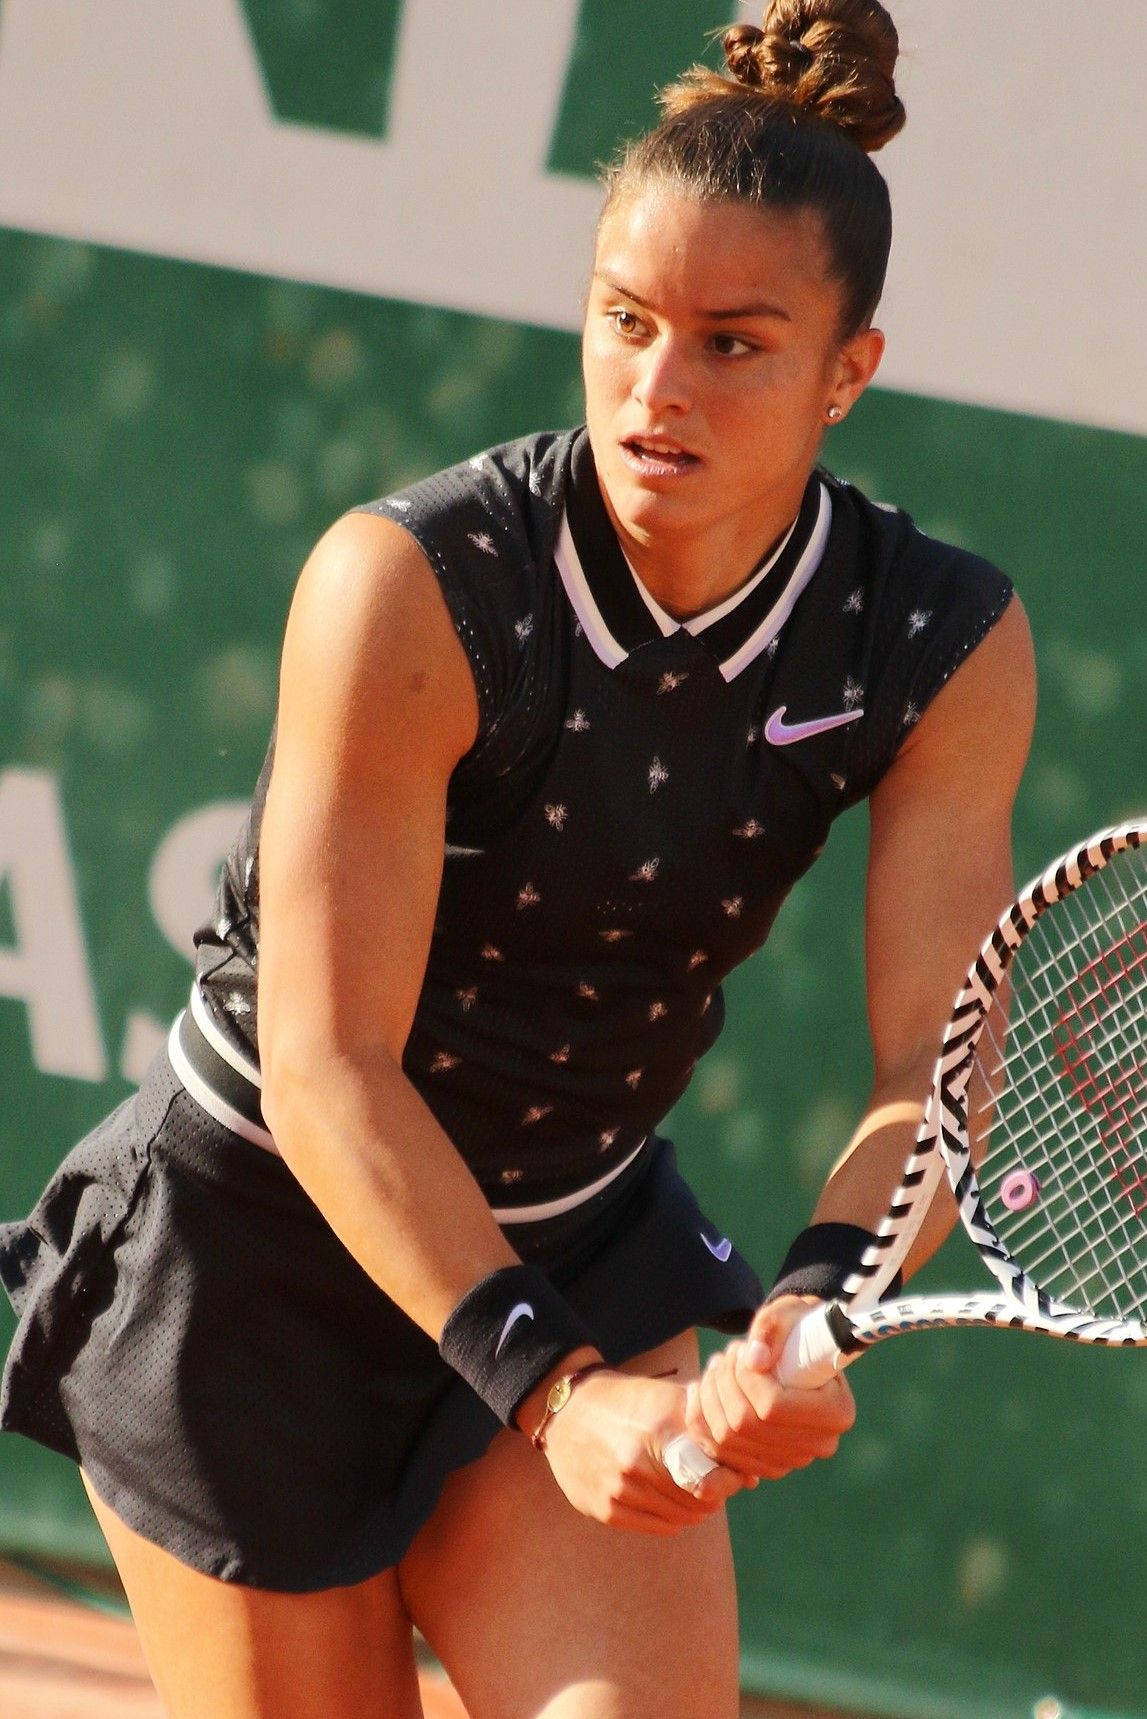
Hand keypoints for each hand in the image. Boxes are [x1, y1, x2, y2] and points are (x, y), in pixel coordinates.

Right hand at [536, 1367, 747, 1533]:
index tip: (733, 1473)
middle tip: (715, 1482)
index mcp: (659, 1428)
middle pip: (700, 1500)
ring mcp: (620, 1488)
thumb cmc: (627, 1402)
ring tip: (693, 1490)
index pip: (714, 1475)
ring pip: (682, 1517)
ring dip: (695, 1507)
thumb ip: (708, 1430)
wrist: (566, 1411)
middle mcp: (638, 1461)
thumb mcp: (666, 1399)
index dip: (730, 1480)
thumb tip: (753, 1476)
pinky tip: (671, 1500)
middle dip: (716, 1494)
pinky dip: (673, 1518)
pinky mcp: (606, 1509)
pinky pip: (658, 1526)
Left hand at [683, 1297, 854, 1480]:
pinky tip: (702, 1391)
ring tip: (716, 1367)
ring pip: (728, 1440)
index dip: (746, 1378)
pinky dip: (702, 1421)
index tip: (742, 1352)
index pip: (774, 1407)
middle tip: (725, 1356)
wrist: (806, 1349)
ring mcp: (793, 1458)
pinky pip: (720, 1452)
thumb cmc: (800, 1328)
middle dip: (723, 1385)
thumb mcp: (790, 1314)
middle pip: (747, 1426)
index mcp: (836, 1410)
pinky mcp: (767, 1463)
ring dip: (709, 1399)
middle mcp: (819, 1443)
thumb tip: (754, 1361)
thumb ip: (772, 1329)